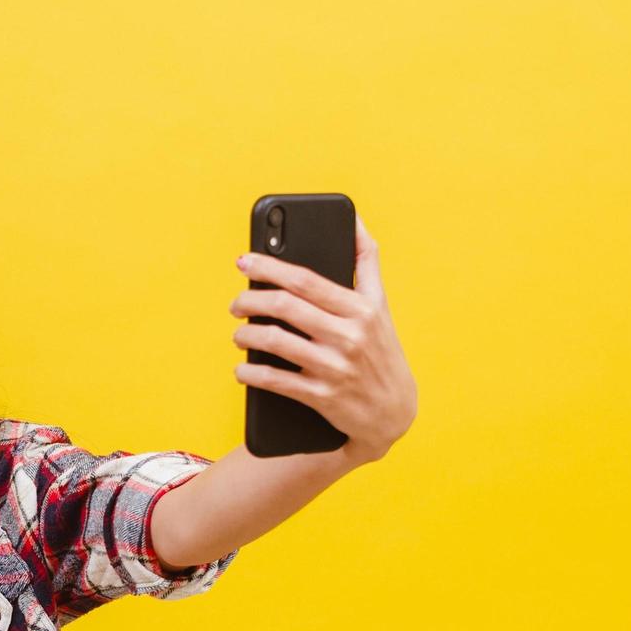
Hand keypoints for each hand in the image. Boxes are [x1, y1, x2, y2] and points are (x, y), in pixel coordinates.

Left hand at [229, 213, 416, 463]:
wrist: (393, 413)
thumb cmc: (380, 350)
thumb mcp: (380, 305)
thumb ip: (365, 260)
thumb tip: (352, 217)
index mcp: (360, 308)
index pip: (305, 280)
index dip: (269, 267)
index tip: (243, 261)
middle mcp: (349, 335)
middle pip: (285, 307)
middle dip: (250, 301)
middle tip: (236, 303)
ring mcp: (335, 367)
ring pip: (275, 342)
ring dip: (246, 336)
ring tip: (239, 334)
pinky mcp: (323, 396)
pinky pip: (275, 381)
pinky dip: (250, 373)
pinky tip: (241, 369)